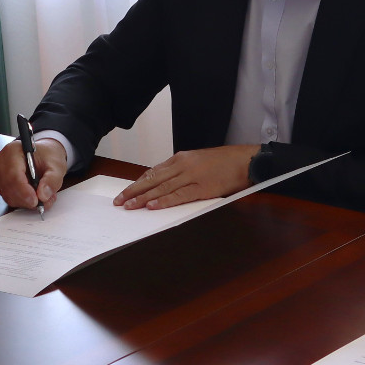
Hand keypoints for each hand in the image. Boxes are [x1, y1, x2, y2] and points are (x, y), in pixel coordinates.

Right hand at [0, 138, 67, 209]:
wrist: (43, 155)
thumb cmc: (47, 156)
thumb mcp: (57, 166)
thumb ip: (52, 180)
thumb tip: (43, 195)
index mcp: (12, 151)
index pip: (13, 175)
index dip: (24, 191)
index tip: (36, 201)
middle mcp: (1, 162)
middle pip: (9, 188)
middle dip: (27, 199)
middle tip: (44, 201)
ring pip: (8, 196)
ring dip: (26, 202)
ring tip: (43, 196)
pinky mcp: (1, 184)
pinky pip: (9, 198)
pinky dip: (23, 201)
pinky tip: (35, 196)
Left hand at [113, 144, 259, 209]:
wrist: (245, 160)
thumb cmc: (224, 162)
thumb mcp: (199, 161)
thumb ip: (182, 170)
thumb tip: (166, 183)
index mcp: (181, 158)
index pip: (153, 172)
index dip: (137, 183)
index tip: (125, 192)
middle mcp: (182, 165)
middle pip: (152, 180)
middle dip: (134, 191)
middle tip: (119, 201)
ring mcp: (191, 176)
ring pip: (161, 188)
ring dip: (143, 198)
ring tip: (129, 206)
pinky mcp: (202, 188)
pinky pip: (179, 195)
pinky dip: (164, 201)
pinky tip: (152, 206)